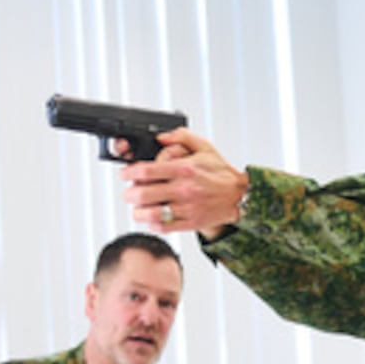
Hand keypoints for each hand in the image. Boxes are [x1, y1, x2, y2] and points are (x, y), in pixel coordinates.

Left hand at [121, 128, 248, 239]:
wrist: (240, 196)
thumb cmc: (220, 172)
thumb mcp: (205, 147)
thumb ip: (181, 137)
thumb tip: (160, 137)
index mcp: (184, 170)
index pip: (145, 171)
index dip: (128, 173)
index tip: (125, 174)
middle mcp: (183, 189)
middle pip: (142, 194)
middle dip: (129, 194)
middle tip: (130, 192)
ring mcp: (187, 208)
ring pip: (150, 214)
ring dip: (138, 211)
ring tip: (139, 208)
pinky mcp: (190, 222)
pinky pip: (164, 227)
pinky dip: (153, 224)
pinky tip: (153, 218)